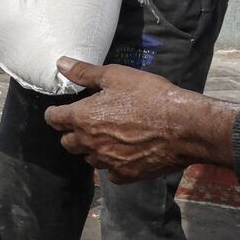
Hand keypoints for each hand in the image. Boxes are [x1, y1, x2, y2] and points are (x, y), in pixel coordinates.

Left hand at [45, 57, 239, 183]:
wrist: (186, 127)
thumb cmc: (150, 97)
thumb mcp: (116, 76)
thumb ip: (84, 72)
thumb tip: (60, 64)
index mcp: (82, 118)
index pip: (53, 119)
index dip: (56, 114)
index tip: (64, 110)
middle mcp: (89, 143)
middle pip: (67, 142)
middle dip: (73, 133)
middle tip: (89, 123)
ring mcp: (107, 161)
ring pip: (89, 158)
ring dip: (93, 149)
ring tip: (110, 137)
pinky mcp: (126, 175)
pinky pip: (110, 173)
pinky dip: (113, 164)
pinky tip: (125, 154)